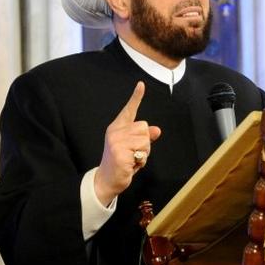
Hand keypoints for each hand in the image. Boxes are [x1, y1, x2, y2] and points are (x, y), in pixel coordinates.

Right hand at [94, 81, 161, 205]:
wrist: (107, 179)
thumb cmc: (121, 162)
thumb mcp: (133, 147)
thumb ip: (144, 137)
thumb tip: (157, 130)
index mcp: (117, 127)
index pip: (129, 110)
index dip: (136, 97)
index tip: (141, 85)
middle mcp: (115, 131)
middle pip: (145, 128)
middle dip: (145, 143)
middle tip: (133, 153)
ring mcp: (117, 141)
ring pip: (145, 140)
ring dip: (143, 153)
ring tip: (131, 159)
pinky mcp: (120, 153)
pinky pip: (143, 153)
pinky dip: (141, 161)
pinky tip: (130, 165)